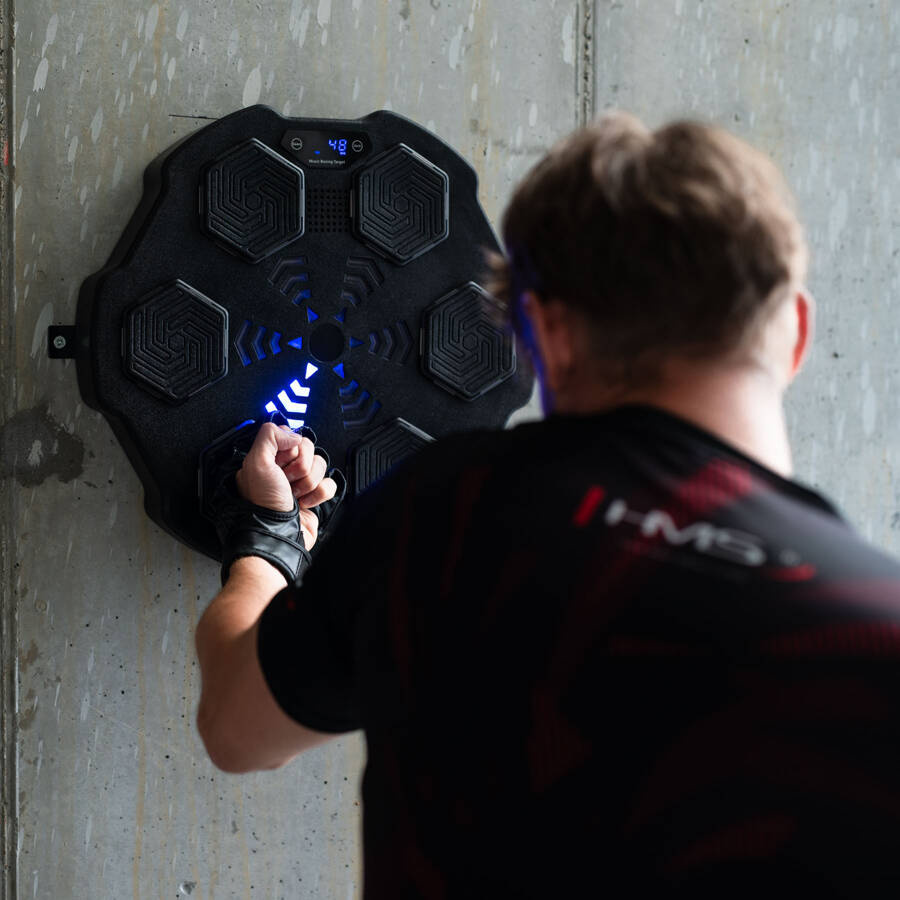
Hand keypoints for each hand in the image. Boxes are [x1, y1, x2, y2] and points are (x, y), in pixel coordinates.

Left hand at [235, 423, 336, 549]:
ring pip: (321, 465)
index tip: (281, 461)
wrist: (277, 534)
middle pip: (309, 449)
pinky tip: (305, 502)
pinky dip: (319, 494)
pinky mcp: (315, 496)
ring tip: (295, 494)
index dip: (290, 448)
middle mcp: (283, 470)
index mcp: (268, 458)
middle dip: (300, 466)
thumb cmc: (262, 504)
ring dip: (309, 482)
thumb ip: (270, 435)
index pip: (291, 436)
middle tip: (287, 480)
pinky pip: (329, 483)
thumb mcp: (256, 462)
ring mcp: (300, 483)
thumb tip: (292, 433)